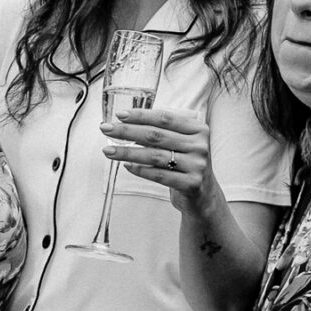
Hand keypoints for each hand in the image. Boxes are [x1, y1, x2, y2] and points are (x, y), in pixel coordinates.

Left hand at [102, 103, 216, 214]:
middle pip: (156, 135)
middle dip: (127, 131)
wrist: (204, 194)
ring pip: (155, 156)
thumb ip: (162, 133)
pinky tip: (126, 166)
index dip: (140, 115)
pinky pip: (159, 175)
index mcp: (197, 129)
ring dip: (128, 152)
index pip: (164, 118)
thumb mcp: (181, 143)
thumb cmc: (186, 164)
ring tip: (108, 151)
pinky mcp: (191, 184)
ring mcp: (197, 165)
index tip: (119, 115)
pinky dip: (140, 170)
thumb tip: (126, 125)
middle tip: (106, 129)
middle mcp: (199, 145)